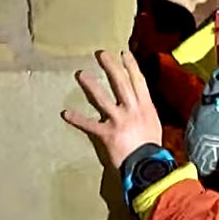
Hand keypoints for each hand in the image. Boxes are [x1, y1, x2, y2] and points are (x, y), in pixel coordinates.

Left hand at [62, 50, 162, 168]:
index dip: (131, 65)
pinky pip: (89, 124)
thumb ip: (144, 111)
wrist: (147, 166)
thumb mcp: (153, 124)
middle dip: (110, 66)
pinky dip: (77, 119)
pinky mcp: (107, 134)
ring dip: (91, 85)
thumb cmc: (151, 147)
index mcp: (145, 107)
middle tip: (100, 53)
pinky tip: (65, 113)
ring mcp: (118, 121)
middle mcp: (132, 110)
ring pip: (102, 99)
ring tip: (81, 74)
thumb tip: (137, 101)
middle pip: (120, 83)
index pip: (138, 81)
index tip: (123, 52)